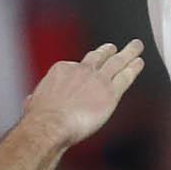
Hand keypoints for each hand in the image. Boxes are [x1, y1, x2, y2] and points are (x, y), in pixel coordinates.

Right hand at [28, 40, 146, 145]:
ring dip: (128, 53)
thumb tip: (31, 101)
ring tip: (136, 46)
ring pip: (116, 62)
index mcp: (62, 70)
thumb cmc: (40, 117)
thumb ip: (36, 100)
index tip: (87, 70)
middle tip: (114, 46)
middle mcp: (81, 70)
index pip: (76, 66)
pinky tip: (139, 63)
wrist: (51, 123)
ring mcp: (98, 79)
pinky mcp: (111, 92)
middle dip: (107, 50)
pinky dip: (133, 68)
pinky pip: (125, 77)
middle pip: (98, 56)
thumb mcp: (33, 103)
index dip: (83, 69)